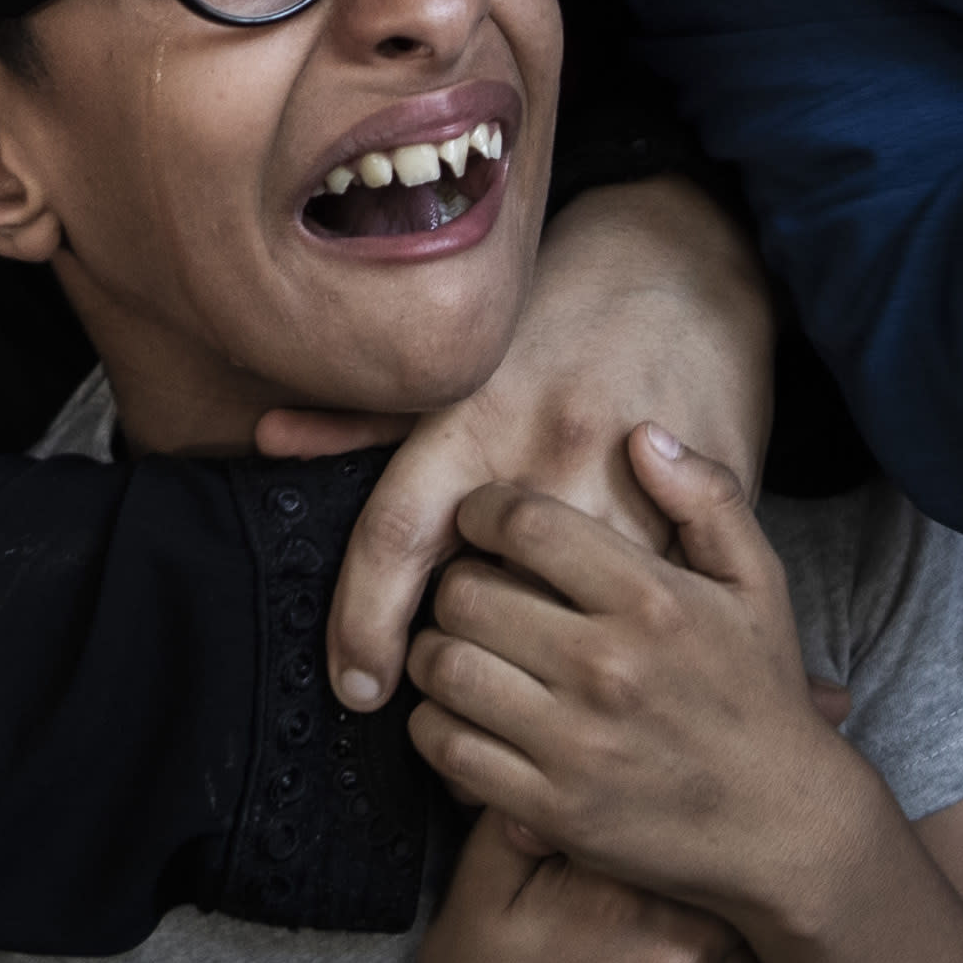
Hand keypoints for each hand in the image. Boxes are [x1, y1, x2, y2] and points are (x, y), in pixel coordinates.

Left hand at [297, 175, 768, 714]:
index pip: (398, 535)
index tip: (358, 687)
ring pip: (558, 622)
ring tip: (520, 675)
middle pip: (474, 597)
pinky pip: (635, 620)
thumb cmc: (562, 316)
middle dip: (455, 643)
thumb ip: (368, 415)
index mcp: (479, 415)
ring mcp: (625, 496)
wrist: (692, 276)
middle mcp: (547, 456)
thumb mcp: (464, 356)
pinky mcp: (688, 519)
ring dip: (529, 665)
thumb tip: (270, 438)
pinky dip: (605, 654)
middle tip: (454, 659)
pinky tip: (590, 674)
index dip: (364, 622)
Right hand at [374, 806, 775, 962]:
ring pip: (764, 934)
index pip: (687, 825)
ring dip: (759, 907)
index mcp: (618, 896)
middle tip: (745, 820)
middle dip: (735, 851)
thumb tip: (555, 773)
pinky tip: (751, 943)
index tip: (695, 781)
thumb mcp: (478, 893)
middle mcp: (675, 948)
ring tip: (762, 877)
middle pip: (740, 875)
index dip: (696, 800)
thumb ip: (519, 824)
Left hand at [404, 424, 880, 936]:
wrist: (786, 827)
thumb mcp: (760, 584)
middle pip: (466, 593)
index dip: (483, 510)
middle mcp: (608, 666)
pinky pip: (447, 750)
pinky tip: (464, 713)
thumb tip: (644, 433)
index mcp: (653, 599)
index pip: (525, 523)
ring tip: (459, 647)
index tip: (482, 521)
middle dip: (455, 582)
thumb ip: (708, 499)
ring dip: (435, 652)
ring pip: (444, 669)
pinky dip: (436, 725)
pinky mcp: (552, 808)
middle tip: (469, 589)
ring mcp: (575, 742)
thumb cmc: (762, 695)